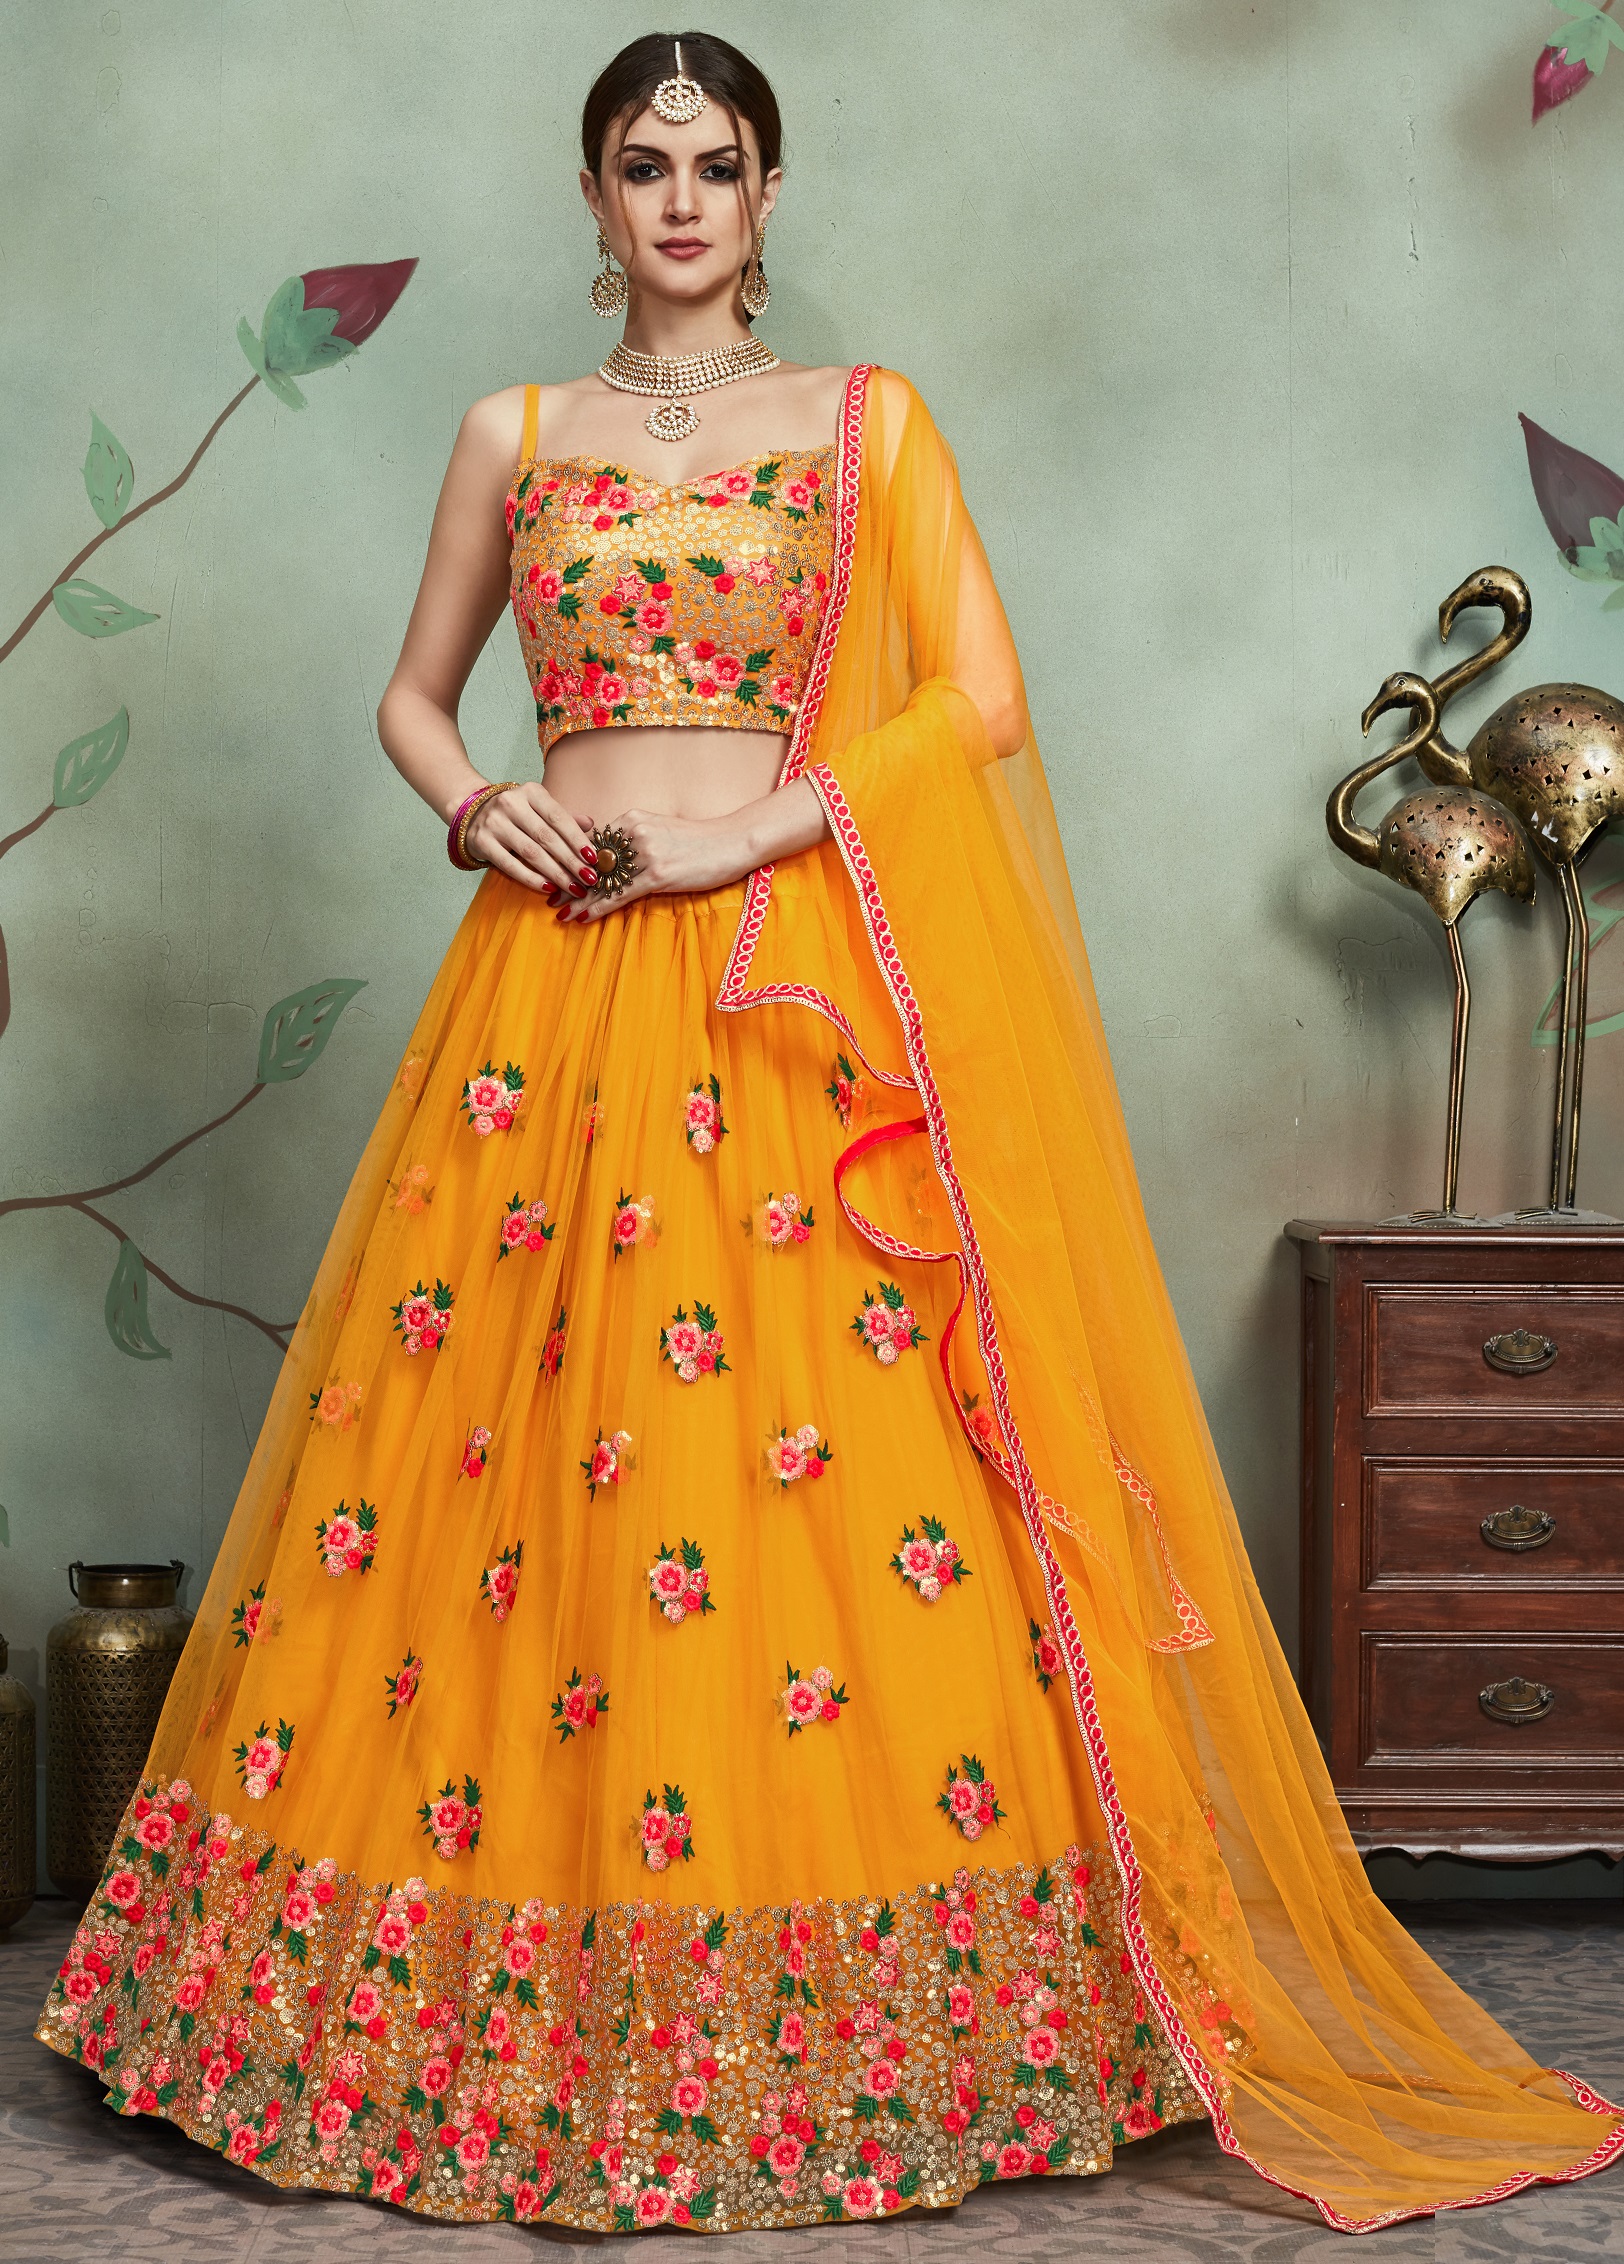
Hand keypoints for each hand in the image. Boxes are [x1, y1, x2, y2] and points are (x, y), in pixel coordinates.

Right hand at [464, 782, 598, 895]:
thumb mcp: (539, 808)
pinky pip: (510, 865)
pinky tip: (548, 888)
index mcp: (530, 792)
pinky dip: (531, 878)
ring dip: (556, 873)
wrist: (472, 813)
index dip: (577, 839)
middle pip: (547, 837)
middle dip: (571, 861)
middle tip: (590, 879)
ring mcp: (494, 822)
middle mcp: (511, 803)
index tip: (594, 859)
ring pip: (531, 852)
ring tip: (574, 887)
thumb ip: (563, 817)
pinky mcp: (482, 842)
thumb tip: (590, 824)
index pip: (558, 818)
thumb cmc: (516, 814)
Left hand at [548, 810, 758, 922]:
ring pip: (602, 881)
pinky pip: (619, 894)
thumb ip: (634, 838)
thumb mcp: (661, 829)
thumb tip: (613, 856)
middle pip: (591, 861)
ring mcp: (646, 854)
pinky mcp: (658, 874)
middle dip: (567, 881)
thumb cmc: (699, 840)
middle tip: (548, 896)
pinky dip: (598, 908)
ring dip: (578, 900)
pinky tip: (583, 918)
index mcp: (632, 819)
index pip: (592, 842)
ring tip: (560, 913)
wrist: (732, 841)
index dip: (570, 860)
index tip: (554, 872)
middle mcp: (634, 832)